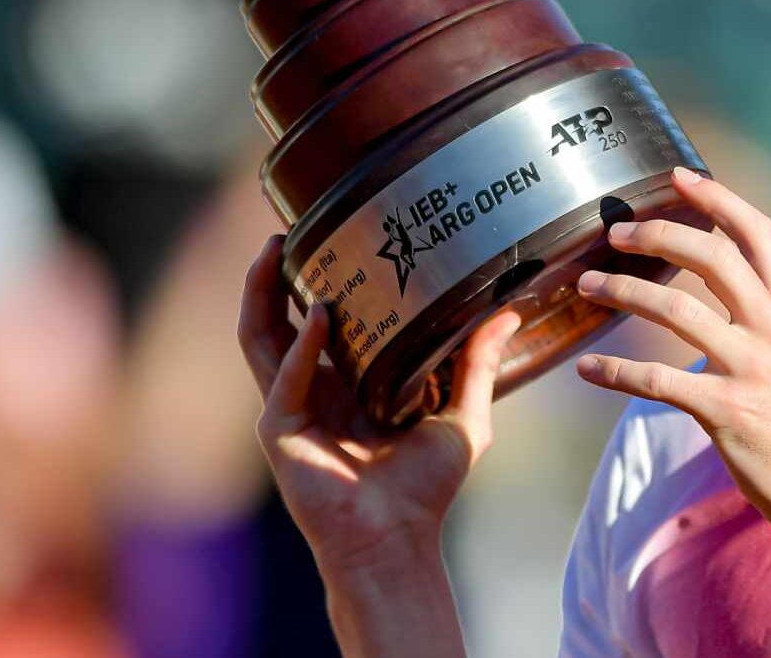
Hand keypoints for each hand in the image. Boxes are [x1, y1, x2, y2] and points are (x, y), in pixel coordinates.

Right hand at [237, 234, 521, 572]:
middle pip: (283, 320)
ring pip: (262, 339)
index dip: (328, 282)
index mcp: (349, 384)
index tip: (342, 238)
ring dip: (264, 294)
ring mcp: (292, 407)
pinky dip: (300, 345)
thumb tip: (508, 313)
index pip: (328, 322)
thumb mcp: (462, 416)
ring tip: (276, 251)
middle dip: (280, 276)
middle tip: (293, 232)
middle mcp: (315, 389)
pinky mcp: (280, 429)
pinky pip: (284, 376)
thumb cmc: (425, 489)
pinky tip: (320, 316)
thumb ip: (478, 365)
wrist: (397, 538)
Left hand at [573, 167, 770, 560]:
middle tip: (615, 231)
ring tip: (587, 285)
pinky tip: (588, 370)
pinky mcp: (726, 412)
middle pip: (713, 256)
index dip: (717, 199)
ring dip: (624, 291)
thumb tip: (730, 297)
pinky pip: (656, 381)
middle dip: (659, 235)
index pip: (758, 234)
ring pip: (676, 310)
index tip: (679, 175)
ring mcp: (751, 369)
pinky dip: (614, 372)